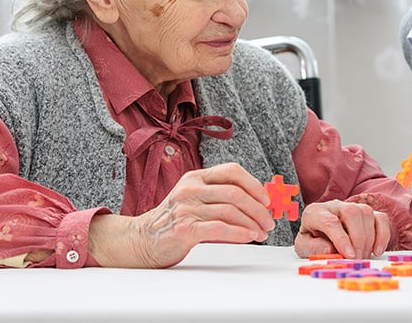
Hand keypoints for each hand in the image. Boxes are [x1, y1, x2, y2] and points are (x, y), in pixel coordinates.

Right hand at [88, 163, 274, 267]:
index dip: (254, 184)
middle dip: (258, 209)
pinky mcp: (184, 228)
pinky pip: (219, 228)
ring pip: (230, 211)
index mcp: (196, 177)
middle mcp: (191, 188)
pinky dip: (239, 232)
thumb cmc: (174, 220)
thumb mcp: (195, 199)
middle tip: (269, 221)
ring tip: (261, 233)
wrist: (142, 240)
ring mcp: (186, 208)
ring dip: (252, 223)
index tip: (267, 199)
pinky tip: (249, 236)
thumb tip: (257, 202)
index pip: (232, 171)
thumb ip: (219, 196)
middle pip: (236, 193)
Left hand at [294, 200, 390, 259]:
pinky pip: (380, 218)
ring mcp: (352, 207)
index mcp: (315, 212)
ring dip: (368, 239)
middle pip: (352, 212)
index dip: (341, 239)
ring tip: (362, 257)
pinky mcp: (367, 214)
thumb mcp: (304, 248)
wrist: (318, 237)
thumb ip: (313, 249)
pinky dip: (382, 235)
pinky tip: (377, 250)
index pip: (330, 221)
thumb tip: (329, 249)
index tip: (348, 255)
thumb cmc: (312, 242)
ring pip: (366, 213)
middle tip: (356, 259)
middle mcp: (334, 206)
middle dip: (357, 239)